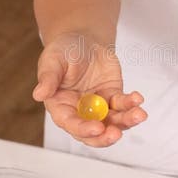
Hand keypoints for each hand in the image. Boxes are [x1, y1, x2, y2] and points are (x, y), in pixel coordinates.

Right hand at [32, 33, 146, 146]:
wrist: (83, 40)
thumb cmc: (63, 51)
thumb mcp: (53, 60)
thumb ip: (48, 78)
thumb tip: (38, 94)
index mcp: (61, 107)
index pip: (70, 124)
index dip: (83, 129)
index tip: (97, 128)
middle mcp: (80, 112)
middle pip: (93, 133)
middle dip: (105, 137)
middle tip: (116, 134)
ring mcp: (99, 107)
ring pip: (113, 122)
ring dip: (126, 121)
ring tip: (139, 114)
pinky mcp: (113, 97)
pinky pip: (124, 105)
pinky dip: (132, 104)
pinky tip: (137, 98)